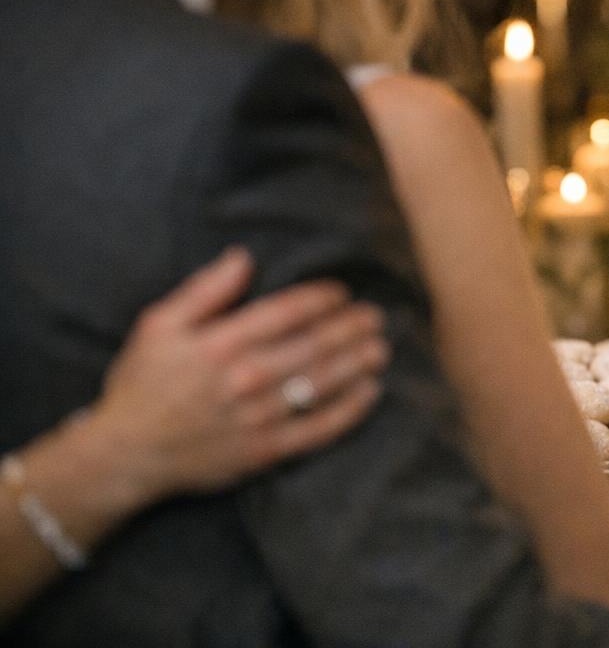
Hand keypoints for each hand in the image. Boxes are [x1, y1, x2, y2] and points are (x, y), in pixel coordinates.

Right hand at [85, 248, 388, 505]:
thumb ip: (204, 290)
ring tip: (381, 347)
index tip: (342, 292)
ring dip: (358, 362)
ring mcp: (258, 417)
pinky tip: (371, 392)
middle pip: (314, 345)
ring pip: (323, 383)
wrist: (125, 454)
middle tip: (375, 316)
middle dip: (351, 327)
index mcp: (221, 343)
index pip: (288, 311)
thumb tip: (244, 257)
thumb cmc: (143, 383)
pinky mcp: (265, 450)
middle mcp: (245, 378)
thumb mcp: (159, 325)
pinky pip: (318, 428)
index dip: (322, 298)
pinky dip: (350, 410)